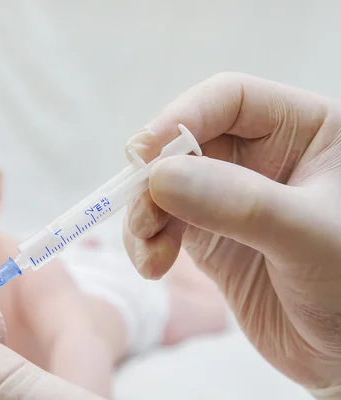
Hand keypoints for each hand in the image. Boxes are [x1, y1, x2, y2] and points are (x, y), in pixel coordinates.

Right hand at [123, 72, 340, 396]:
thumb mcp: (309, 239)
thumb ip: (241, 204)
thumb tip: (160, 177)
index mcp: (305, 132)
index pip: (231, 99)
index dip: (183, 116)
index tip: (145, 153)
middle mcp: (263, 158)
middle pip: (186, 142)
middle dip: (155, 176)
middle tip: (144, 211)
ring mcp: (230, 198)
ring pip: (164, 184)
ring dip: (144, 213)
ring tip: (149, 251)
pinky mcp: (209, 236)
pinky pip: (162, 223)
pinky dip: (146, 240)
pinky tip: (152, 265)